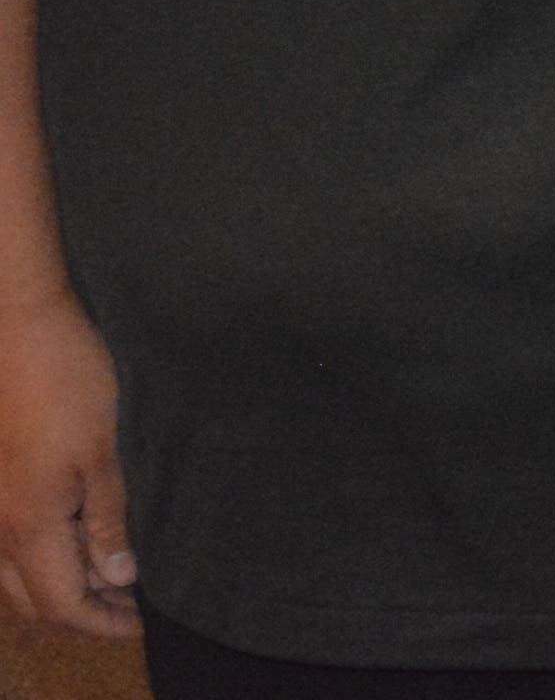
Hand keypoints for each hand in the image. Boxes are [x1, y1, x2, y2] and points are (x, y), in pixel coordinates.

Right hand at [0, 294, 131, 636]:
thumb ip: (110, 518)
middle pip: (34, 598)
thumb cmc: (68, 380)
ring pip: (18, 572)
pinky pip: (14, 540)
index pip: (61, 605)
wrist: (19, 326)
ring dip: (64, 582)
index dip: (104, 624)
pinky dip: (48, 553)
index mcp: (28, 526)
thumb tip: (117, 577)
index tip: (145, 624)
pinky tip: (86, 533)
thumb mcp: (107, 451)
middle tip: (135, 606)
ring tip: (118, 573)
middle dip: (84, 611)